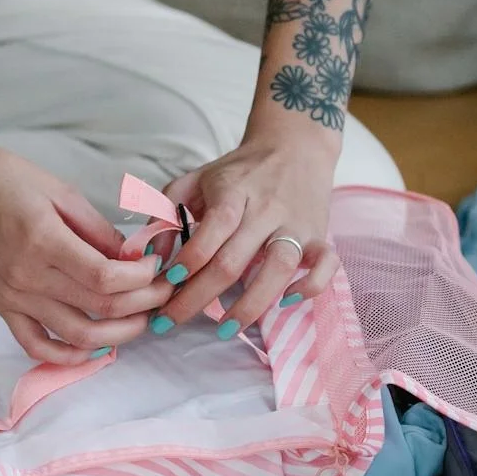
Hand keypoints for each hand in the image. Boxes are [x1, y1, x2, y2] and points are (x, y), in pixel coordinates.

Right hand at [0, 137, 171, 364]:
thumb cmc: (0, 177)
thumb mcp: (59, 190)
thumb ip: (97, 229)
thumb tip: (130, 259)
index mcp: (43, 241)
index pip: (106, 278)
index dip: (142, 278)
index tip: (156, 266)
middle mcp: (27, 277)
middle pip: (100, 308)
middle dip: (143, 303)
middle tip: (163, 291)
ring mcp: (12, 297)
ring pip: (77, 336)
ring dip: (118, 335)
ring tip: (140, 320)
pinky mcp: (1, 306)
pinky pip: (36, 345)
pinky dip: (68, 356)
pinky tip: (94, 349)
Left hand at [152, 138, 339, 336]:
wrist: (294, 146)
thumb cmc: (237, 171)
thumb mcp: (194, 181)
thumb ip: (165, 212)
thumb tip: (150, 256)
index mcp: (234, 192)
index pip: (213, 229)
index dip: (190, 258)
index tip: (168, 282)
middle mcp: (267, 210)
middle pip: (234, 260)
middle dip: (199, 296)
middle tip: (172, 321)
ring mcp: (296, 224)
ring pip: (278, 268)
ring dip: (251, 304)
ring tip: (225, 329)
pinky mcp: (320, 235)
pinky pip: (326, 264)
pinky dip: (312, 285)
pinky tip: (286, 302)